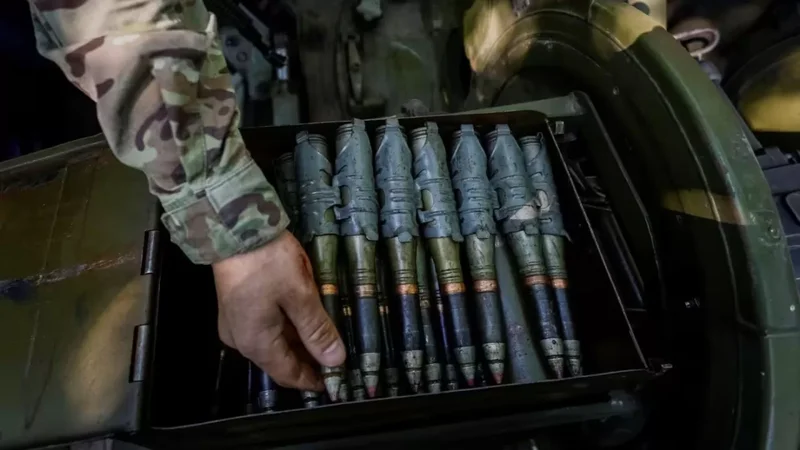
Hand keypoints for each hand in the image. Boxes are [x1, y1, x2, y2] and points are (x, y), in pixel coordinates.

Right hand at [212, 230, 345, 390]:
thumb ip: (317, 330)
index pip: (288, 374)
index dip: (313, 380)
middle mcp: (241, 339)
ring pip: (273, 342)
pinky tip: (304, 317)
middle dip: (308, 360)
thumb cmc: (268, 261)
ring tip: (326, 336)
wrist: (232, 225)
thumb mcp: (300, 294)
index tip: (335, 381)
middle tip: (336, 356)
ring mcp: (236, 322)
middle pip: (279, 359)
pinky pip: (264, 326)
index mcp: (256, 342)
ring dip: (298, 341)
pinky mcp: (236, 305)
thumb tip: (335, 360)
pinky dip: (286, 326)